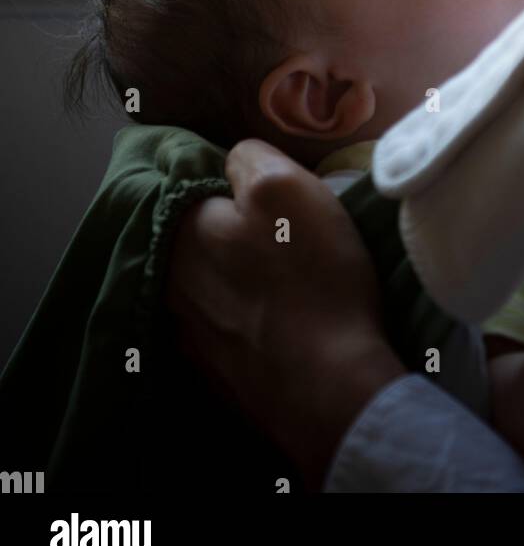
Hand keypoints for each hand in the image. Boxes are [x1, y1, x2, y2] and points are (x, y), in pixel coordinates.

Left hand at [165, 139, 404, 488]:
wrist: (331, 387)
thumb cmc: (309, 276)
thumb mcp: (285, 185)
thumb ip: (249, 157)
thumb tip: (236, 160)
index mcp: (178, 234)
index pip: (192, 184)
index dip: (232, 181)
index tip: (266, 189)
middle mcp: (170, 285)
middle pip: (201, 236)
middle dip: (234, 229)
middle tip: (284, 229)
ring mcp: (191, 337)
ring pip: (212, 284)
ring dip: (241, 276)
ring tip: (288, 276)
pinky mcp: (218, 375)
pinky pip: (229, 328)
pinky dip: (252, 318)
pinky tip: (285, 318)